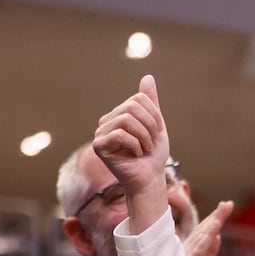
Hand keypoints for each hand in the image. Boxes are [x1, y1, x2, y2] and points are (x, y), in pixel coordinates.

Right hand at [93, 75, 171, 232]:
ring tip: (144, 149)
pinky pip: (119, 134)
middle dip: (149, 126)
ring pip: (126, 119)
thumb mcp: (156, 125)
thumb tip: (148, 77)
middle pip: (132, 107)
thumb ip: (150, 102)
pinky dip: (135, 145)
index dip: (154, 115)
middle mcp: (107, 121)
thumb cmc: (153, 154)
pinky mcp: (98, 146)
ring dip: (144, 137)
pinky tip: (135, 154)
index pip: (138, 99)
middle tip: (151, 143)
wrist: (150, 178)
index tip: (156, 133)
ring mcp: (100, 133)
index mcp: (119, 114)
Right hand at [182, 200, 232, 255]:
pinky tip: (216, 228)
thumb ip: (210, 253)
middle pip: (203, 231)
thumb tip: (217, 236)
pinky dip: (208, 237)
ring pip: (202, 237)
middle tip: (228, 204)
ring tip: (223, 210)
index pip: (202, 233)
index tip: (224, 208)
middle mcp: (185, 253)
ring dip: (213, 222)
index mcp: (189, 253)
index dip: (213, 220)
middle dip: (216, 216)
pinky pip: (200, 249)